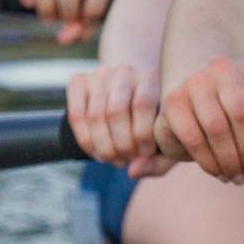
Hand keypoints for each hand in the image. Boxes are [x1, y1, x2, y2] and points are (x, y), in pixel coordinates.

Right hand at [66, 63, 170, 177]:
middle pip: (114, 111)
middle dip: (119, 144)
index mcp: (151, 76)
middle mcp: (124, 71)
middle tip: (126, 161)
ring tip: (113, 160)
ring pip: (94, 116)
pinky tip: (96, 153)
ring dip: (102, 146)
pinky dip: (85, 140)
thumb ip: (159, 160)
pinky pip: (76, 115)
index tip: (145, 154)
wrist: (134, 93)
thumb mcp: (166, 137)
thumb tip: (131, 172)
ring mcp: (99, 74)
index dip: (141, 135)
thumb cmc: (156, 120)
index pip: (142, 104)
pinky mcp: (78, 81)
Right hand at [154, 55, 243, 181]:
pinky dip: (207, 161)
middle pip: (243, 114)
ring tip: (236, 176)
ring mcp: (194, 82)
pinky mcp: (172, 100)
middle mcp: (222, 68)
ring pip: (217, 127)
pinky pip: (192, 136)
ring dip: (229, 160)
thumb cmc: (241, 110)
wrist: (195, 100)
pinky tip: (217, 172)